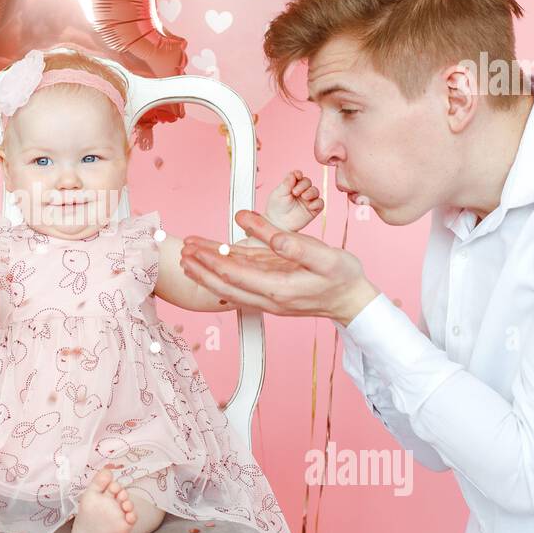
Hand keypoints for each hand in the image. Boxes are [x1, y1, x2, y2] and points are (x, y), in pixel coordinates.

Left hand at [179, 210, 378, 325]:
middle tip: (180, 251)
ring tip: (187, 255)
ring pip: (228, 285)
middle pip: (223, 284)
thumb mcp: (323, 256)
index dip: (210, 260)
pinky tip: (212, 257)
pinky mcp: (270, 289)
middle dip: (200, 268)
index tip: (194, 247)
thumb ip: (291, 244)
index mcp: (277, 290)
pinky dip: (224, 270)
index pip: (234, 275)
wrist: (353, 302)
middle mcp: (267, 297)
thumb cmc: (342, 278)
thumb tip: (262, 230)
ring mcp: (267, 296)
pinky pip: (242, 280)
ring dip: (207, 270)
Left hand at [263, 169, 324, 232]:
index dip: (299, 174)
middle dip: (303, 185)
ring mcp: (308, 200)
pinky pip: (320, 203)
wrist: (278, 224)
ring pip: (315, 191)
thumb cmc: (276, 208)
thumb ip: (287, 183)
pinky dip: (317, 203)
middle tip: (295, 192)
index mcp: (292, 185)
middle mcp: (301, 191)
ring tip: (304, 197)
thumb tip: (294, 173)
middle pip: (308, 182)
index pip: (298, 176)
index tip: (297, 175)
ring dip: (311, 192)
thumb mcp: (278, 193)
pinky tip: (310, 206)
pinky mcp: (313, 209)